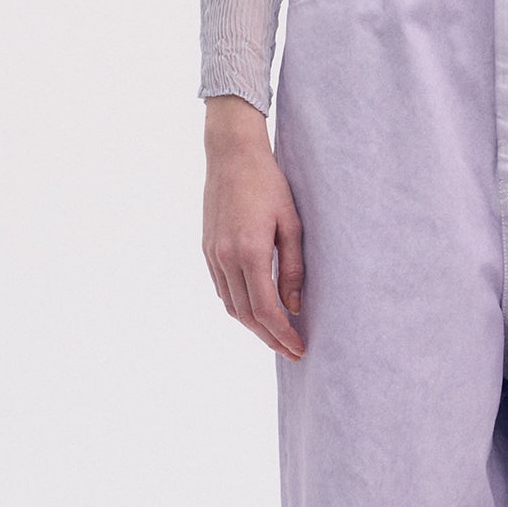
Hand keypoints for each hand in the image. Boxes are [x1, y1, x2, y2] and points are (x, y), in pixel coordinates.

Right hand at [202, 94, 305, 358]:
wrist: (232, 155)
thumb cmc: (270, 184)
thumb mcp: (292, 224)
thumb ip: (294, 268)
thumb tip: (295, 307)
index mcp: (250, 252)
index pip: (266, 310)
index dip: (283, 334)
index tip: (300, 348)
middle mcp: (226, 258)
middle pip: (246, 315)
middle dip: (270, 338)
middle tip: (292, 351)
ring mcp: (212, 255)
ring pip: (231, 305)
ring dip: (253, 326)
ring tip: (277, 335)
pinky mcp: (207, 249)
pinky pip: (222, 289)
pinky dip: (239, 306)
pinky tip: (256, 309)